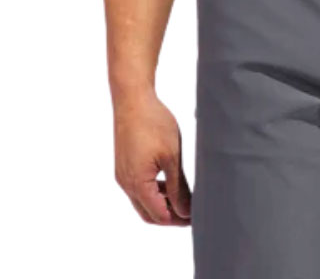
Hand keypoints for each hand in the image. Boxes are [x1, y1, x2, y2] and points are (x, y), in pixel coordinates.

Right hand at [113, 90, 191, 223]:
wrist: (132, 100)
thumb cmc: (153, 123)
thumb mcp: (172, 157)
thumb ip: (178, 187)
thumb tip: (185, 210)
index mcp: (137, 184)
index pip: (159, 215)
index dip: (178, 220)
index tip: (196, 217)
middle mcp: (126, 183)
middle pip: (148, 213)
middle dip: (170, 216)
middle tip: (191, 213)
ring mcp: (122, 175)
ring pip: (142, 201)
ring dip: (162, 204)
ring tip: (184, 198)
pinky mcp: (123, 165)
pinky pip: (138, 188)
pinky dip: (153, 192)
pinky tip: (170, 183)